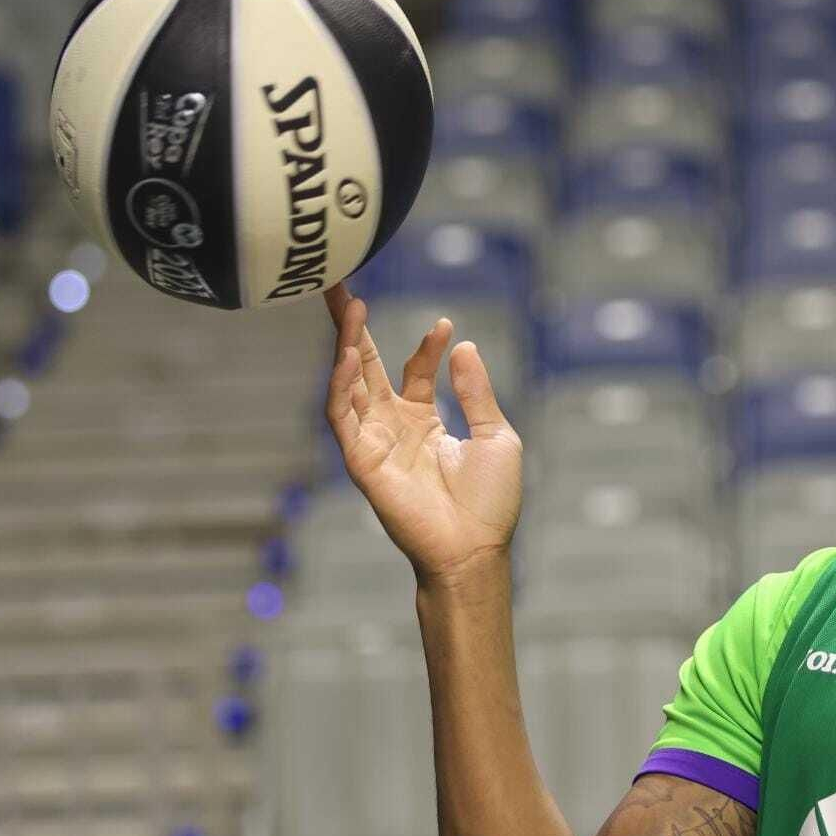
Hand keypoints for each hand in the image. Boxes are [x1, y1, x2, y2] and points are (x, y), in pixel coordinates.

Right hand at [323, 283, 522, 584]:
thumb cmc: (490, 503)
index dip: (426, 346)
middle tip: (339, 286)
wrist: (476, 549)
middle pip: (365, 367)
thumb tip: (465, 345)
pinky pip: (342, 417)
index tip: (445, 323)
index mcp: (423, 421)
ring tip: (348, 306)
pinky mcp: (361, 461)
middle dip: (352, 327)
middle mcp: (393, 427)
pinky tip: (348, 355)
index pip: (412, 371)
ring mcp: (374, 442)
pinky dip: (341, 385)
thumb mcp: (495, 435)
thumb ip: (476, 391)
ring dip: (346, 345)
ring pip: (349, 384)